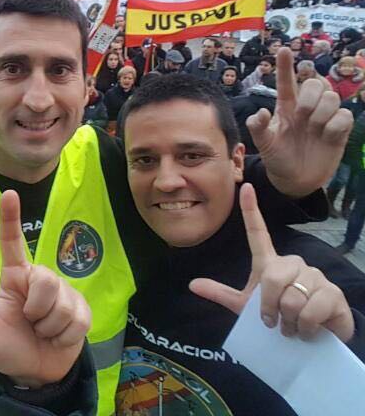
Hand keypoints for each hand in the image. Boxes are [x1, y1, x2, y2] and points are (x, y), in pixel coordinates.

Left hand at [0, 191, 90, 386]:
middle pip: (45, 281)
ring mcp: (64, 293)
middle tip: (31, 324)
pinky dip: (65, 336)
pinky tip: (59, 338)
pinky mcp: (82, 310)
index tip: (8, 193)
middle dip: (36, 310)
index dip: (10, 217)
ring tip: (45, 332)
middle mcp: (40, 279)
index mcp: (15, 277)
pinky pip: (76, 318)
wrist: (37, 373)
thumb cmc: (8, 345)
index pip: (11, 243)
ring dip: (50, 327)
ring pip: (61, 302)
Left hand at [190, 184, 354, 341]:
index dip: (251, 210)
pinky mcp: (332, 293)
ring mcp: (314, 275)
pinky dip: (305, 328)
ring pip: (291, 299)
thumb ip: (221, 294)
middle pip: (272, 278)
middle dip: (269, 307)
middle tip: (275, 321)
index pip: (258, 233)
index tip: (246, 187)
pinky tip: (309, 330)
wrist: (316, 337)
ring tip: (293, 326)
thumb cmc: (279, 316)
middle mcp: (292, 263)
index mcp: (270, 263)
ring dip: (288, 321)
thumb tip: (192, 284)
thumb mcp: (247, 306)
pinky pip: (310, 311)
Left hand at [247, 47, 352, 196]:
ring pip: (332, 96)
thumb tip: (261, 112)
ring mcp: (324, 117)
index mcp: (286, 107)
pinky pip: (344, 116)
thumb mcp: (263, 144)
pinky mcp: (339, 129)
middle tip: (301, 116)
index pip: (286, 81)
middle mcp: (306, 108)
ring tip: (313, 129)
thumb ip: (257, 128)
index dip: (285, 65)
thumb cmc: (277, 158)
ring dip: (321, 113)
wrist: (295, 180)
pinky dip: (334, 126)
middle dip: (309, 97)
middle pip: (315, 83)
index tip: (283, 49)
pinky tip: (326, 137)